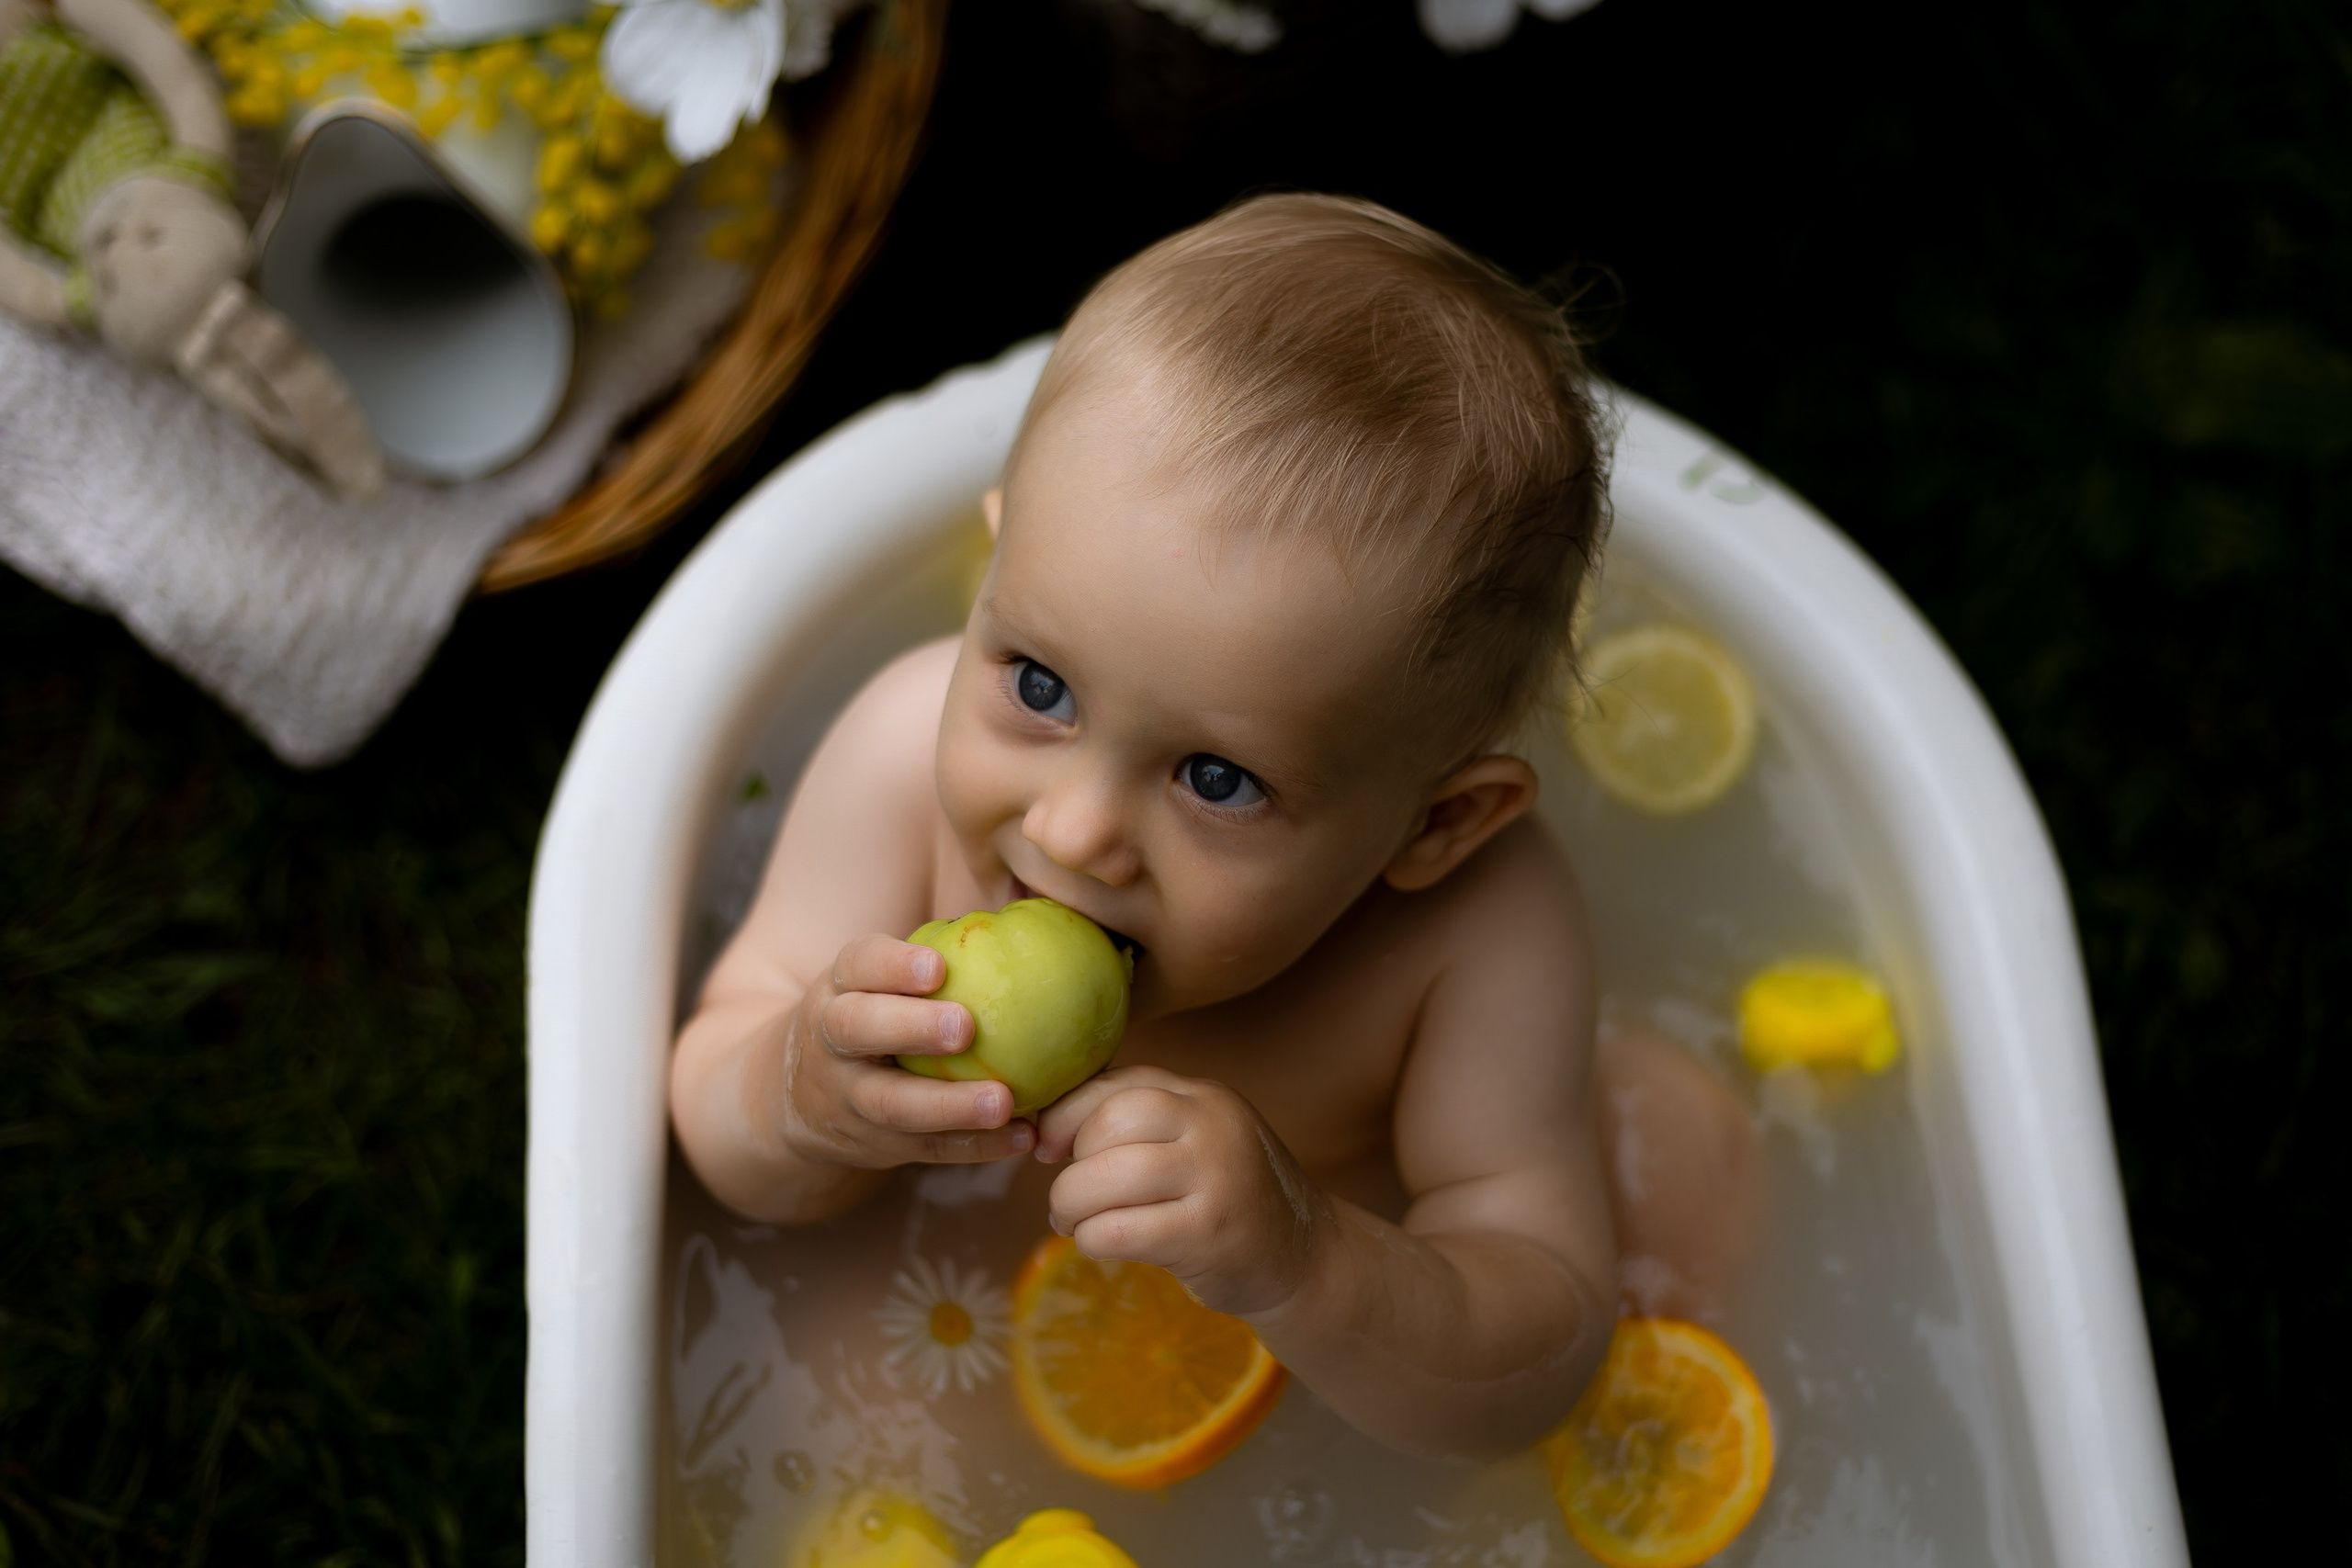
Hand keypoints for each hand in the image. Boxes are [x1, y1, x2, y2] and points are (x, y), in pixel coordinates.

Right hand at [772, 934, 1035, 1168]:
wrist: (797, 1093)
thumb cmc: (879, 1010)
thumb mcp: (882, 978)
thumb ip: (947, 950)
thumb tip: (1042, 897)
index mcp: (842, 985)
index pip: (858, 964)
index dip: (893, 965)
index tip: (939, 967)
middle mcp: (834, 1039)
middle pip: (859, 1029)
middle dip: (909, 1027)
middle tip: (965, 1027)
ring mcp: (849, 1097)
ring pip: (890, 1103)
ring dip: (948, 1106)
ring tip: (1003, 1102)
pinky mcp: (876, 1144)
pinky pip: (926, 1148)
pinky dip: (974, 1147)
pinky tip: (1024, 1138)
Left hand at [1035, 1067, 1326, 1316]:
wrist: (1306, 1257)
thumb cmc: (1230, 1198)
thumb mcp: (1198, 1141)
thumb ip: (1142, 1124)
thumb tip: (1044, 1128)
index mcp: (1204, 1096)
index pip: (1120, 1082)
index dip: (1068, 1112)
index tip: (1047, 1147)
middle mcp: (1213, 1125)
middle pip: (1112, 1120)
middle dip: (1072, 1163)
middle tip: (1067, 1197)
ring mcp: (1215, 1178)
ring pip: (1109, 1176)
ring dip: (1071, 1205)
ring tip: (1072, 1223)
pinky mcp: (1208, 1234)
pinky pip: (1120, 1230)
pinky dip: (1092, 1239)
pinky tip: (1100, 1245)